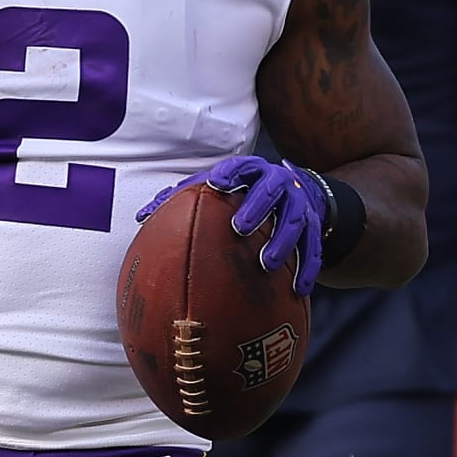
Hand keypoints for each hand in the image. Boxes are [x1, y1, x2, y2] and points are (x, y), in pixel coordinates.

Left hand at [137, 155, 325, 294]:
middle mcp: (279, 185)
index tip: (215, 184)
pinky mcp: (314, 230)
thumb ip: (185, 198)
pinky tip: (298, 290)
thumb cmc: (245, 194)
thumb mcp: (220, 189)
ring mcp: (299, 207)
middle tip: (240, 227)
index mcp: (253, 172)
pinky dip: (308, 269)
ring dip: (283, 242)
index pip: (242, 166)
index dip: (230, 173)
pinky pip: (314, 250)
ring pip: (295, 221)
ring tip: (268, 264)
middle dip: (257, 207)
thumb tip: (141, 217)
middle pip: (271, 191)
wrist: (300, 195)